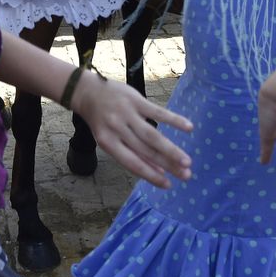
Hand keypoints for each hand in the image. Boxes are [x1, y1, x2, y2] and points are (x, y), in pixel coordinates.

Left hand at [71, 72, 192, 187]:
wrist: (87, 91)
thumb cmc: (102, 120)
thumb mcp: (110, 138)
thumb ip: (132, 153)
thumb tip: (159, 171)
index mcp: (108, 143)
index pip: (133, 163)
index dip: (151, 175)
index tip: (168, 185)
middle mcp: (117, 129)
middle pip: (146, 151)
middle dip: (167, 165)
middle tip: (186, 176)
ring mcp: (127, 114)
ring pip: (152, 136)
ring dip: (171, 150)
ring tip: (187, 162)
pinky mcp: (136, 100)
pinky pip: (158, 112)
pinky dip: (174, 120)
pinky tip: (188, 127)